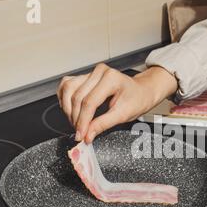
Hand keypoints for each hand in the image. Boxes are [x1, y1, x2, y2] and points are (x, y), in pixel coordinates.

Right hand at [57, 64, 177, 142]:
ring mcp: (91, 73)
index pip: (89, 102)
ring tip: (75, 123)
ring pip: (68, 89)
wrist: (142, 91)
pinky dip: (65, 99)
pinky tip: (70, 110)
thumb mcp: (123, 115)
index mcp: (111, 78)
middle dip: (76, 118)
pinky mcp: (85, 76)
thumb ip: (103, 124)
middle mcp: (99, 72)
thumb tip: (88, 134)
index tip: (81, 135)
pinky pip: (67, 85)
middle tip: (79, 133)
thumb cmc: (137, 99)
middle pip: (77, 97)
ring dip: (68, 109)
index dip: (82, 121)